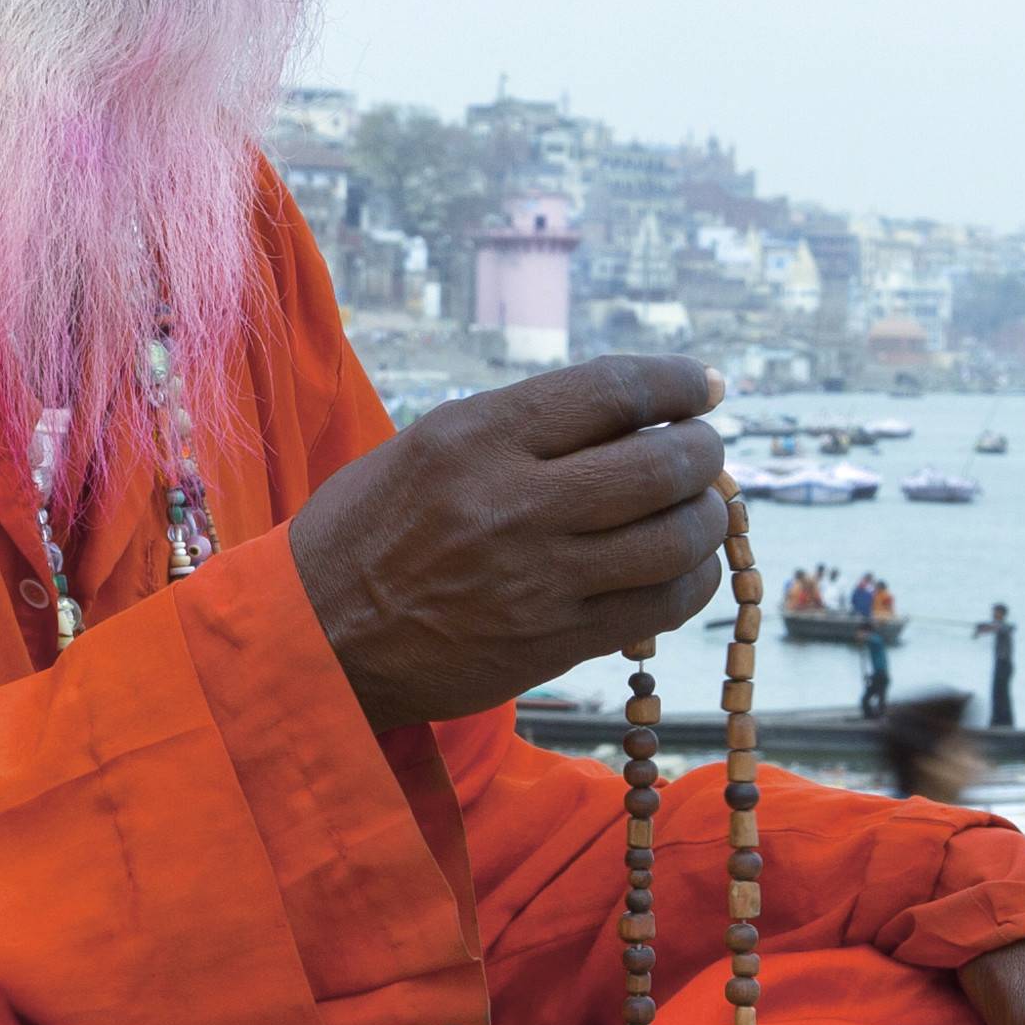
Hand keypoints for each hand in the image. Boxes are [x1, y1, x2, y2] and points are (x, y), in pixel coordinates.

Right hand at [284, 357, 732, 730]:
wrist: (316, 639)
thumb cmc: (370, 531)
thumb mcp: (428, 446)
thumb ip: (524, 427)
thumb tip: (634, 412)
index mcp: (475, 436)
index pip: (613, 390)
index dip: (679, 381)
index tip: (706, 385)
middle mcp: (513, 502)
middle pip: (663, 462)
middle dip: (704, 451)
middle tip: (703, 450)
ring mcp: (539, 578)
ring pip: (677, 537)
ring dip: (709, 516)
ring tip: (698, 508)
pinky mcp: (554, 643)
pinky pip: (662, 605)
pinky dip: (692, 578)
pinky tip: (683, 565)